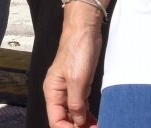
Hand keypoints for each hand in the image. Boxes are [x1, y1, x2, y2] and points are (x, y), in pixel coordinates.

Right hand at [45, 8, 106, 127]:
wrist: (84, 31)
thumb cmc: (77, 51)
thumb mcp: (77, 80)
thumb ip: (76, 103)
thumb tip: (78, 122)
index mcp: (52, 91)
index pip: (55, 119)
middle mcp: (58, 92)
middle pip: (64, 118)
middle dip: (76, 127)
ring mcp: (69, 89)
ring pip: (73, 114)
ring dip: (83, 123)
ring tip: (98, 126)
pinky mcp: (79, 86)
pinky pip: (81, 106)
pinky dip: (87, 116)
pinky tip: (96, 120)